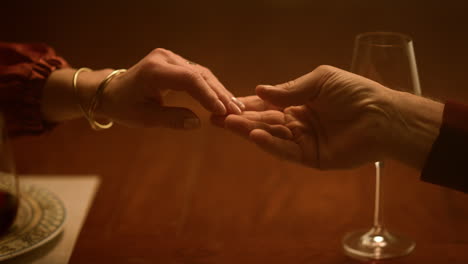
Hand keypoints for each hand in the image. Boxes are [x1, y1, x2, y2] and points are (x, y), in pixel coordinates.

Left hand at [99, 48, 244, 128]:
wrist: (111, 91)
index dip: (208, 95)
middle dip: (219, 93)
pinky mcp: (175, 62)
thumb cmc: (124, 107)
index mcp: (154, 71)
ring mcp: (171, 58)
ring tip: (235, 107)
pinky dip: (211, 87)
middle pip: (199, 74)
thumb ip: (171, 119)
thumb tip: (198, 122)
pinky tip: (224, 99)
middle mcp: (164, 58)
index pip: (188, 79)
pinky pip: (197, 74)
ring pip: (202, 73)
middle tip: (236, 111)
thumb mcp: (144, 118)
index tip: (222, 111)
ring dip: (219, 90)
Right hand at [220, 65, 398, 168]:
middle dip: (242, 119)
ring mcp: (304, 142)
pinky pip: (287, 151)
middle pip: (265, 121)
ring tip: (228, 124)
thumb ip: (290, 90)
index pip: (268, 104)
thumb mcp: (320, 81)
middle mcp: (298, 123)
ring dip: (251, 130)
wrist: (383, 116)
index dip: (248, 104)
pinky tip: (256, 136)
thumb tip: (259, 90)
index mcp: (300, 104)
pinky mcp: (311, 158)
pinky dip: (271, 144)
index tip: (226, 103)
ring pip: (272, 136)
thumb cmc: (355, 93)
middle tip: (217, 117)